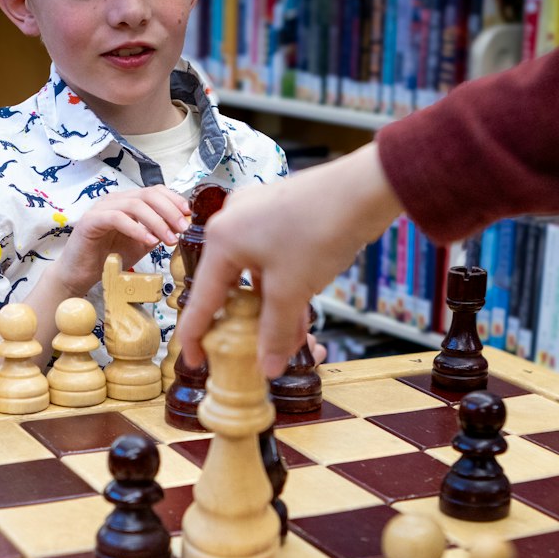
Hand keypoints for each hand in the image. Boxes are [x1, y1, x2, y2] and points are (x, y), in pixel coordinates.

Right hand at [46, 185, 189, 300]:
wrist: (80, 274)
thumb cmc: (108, 258)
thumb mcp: (140, 244)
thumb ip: (157, 232)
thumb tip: (180, 226)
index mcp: (127, 202)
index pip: (155, 191)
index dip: (174, 200)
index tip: (189, 215)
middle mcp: (115, 200)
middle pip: (148, 194)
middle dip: (170, 210)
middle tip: (183, 228)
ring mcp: (101, 208)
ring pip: (135, 204)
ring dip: (157, 221)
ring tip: (169, 239)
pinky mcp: (91, 221)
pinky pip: (117, 218)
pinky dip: (136, 228)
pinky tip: (149, 241)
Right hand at [179, 142, 403, 376]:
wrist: (364, 190)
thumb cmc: (320, 230)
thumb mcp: (291, 291)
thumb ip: (274, 332)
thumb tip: (267, 367)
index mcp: (222, 239)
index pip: (201, 298)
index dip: (195, 335)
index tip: (194, 360)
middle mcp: (233, 223)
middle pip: (228, 285)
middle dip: (242, 322)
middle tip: (243, 350)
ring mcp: (257, 215)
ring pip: (254, 274)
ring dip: (268, 307)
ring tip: (283, 336)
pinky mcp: (281, 214)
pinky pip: (272, 259)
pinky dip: (282, 286)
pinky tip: (299, 309)